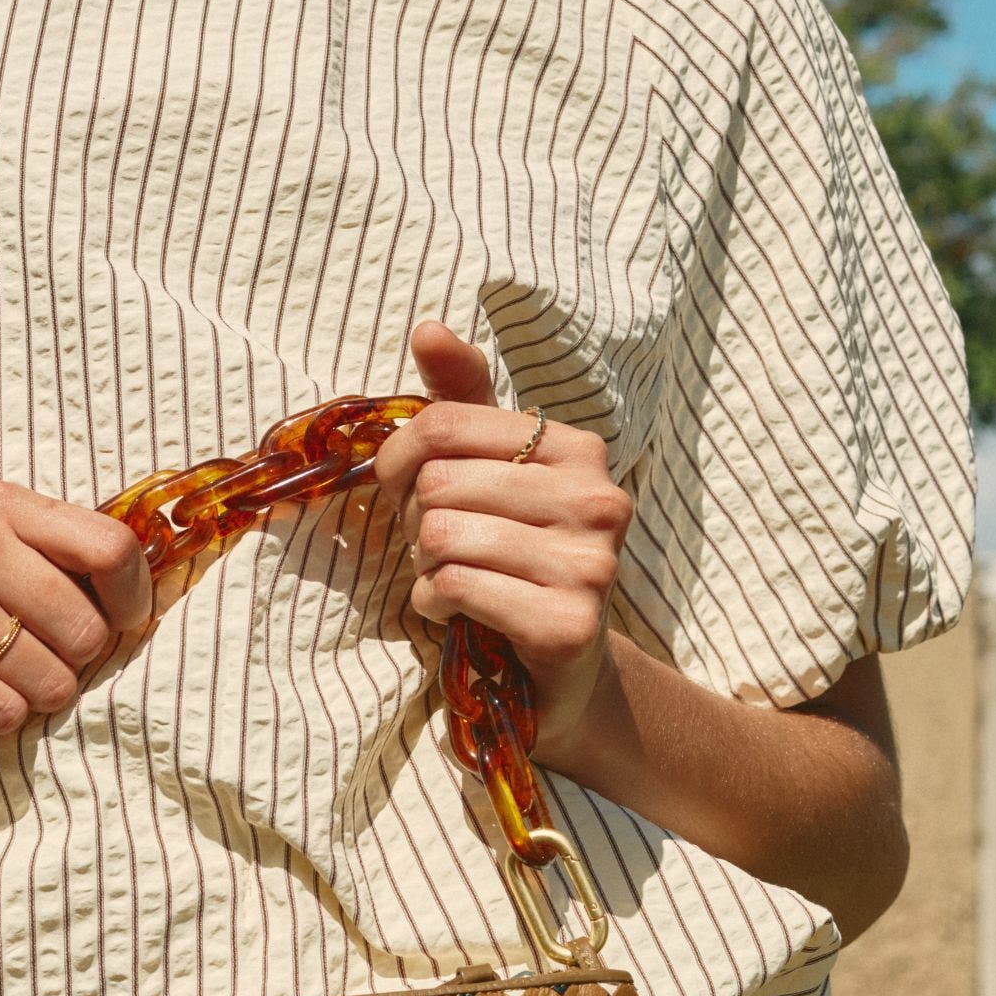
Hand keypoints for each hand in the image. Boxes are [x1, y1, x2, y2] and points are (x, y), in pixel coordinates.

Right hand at [0, 482, 152, 731]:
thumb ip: (38, 559)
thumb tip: (137, 604)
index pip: (113, 547)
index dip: (132, 602)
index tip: (117, 631)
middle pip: (87, 630)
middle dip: (68, 669)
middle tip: (22, 672)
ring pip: (49, 678)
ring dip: (25, 701)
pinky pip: (1, 708)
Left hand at [372, 320, 633, 758]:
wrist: (558, 668)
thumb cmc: (510, 556)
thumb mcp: (486, 472)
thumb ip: (460, 402)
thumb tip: (429, 327)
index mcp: (577, 448)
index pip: (446, 423)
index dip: (398, 459)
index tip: (403, 489)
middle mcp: (597, 496)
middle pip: (439, 481)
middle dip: (416, 522)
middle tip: (441, 548)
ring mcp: (592, 561)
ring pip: (443, 535)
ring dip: (425, 565)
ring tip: (454, 579)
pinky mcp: (570, 622)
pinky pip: (455, 587)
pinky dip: (435, 603)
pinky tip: (459, 613)